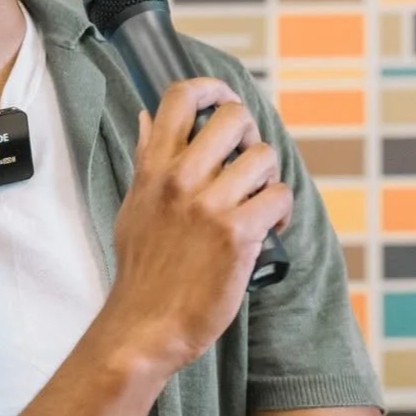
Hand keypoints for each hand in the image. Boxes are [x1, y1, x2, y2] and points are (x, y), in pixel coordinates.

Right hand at [102, 77, 292, 376]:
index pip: (180, 98)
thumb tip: (148, 118)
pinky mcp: (237, 234)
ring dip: (270, 178)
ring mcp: (209, 205)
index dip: (210, 88)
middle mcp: (180, 179)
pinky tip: (269, 228)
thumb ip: (146, 161)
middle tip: (247, 162)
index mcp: (153, 170)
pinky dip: (281, 212)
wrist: (143, 326)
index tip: (221, 99)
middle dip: (250, 135)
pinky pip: (279, 198)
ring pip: (264, 157)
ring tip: (260, 201)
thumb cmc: (141, 272)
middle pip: (233, 116)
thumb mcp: (133, 207)